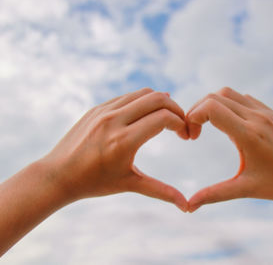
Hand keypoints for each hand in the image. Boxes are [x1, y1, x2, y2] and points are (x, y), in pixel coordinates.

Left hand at [41, 88, 188, 210]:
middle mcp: (114, 120)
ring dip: (160, 102)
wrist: (58, 175)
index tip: (185, 135)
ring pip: (143, 93)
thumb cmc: (94, 183)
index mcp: (124, 141)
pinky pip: (127, 97)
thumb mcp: (130, 184)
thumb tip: (186, 207)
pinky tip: (148, 114)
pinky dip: (143, 101)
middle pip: (157, 99)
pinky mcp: (97, 108)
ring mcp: (104, 111)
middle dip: (176, 108)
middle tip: (181, 123)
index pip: (163, 118)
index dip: (181, 124)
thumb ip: (161, 191)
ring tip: (167, 118)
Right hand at [186, 87, 272, 211]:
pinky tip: (229, 125)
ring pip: (229, 93)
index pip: (211, 108)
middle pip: (215, 97)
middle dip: (197, 111)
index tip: (192, 137)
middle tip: (194, 133)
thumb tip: (189, 207)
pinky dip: (229, 105)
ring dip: (212, 105)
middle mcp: (257, 117)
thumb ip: (214, 194)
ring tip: (208, 126)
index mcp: (249, 134)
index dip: (193, 117)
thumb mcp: (246, 189)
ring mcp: (266, 112)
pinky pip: (244, 98)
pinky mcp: (272, 112)